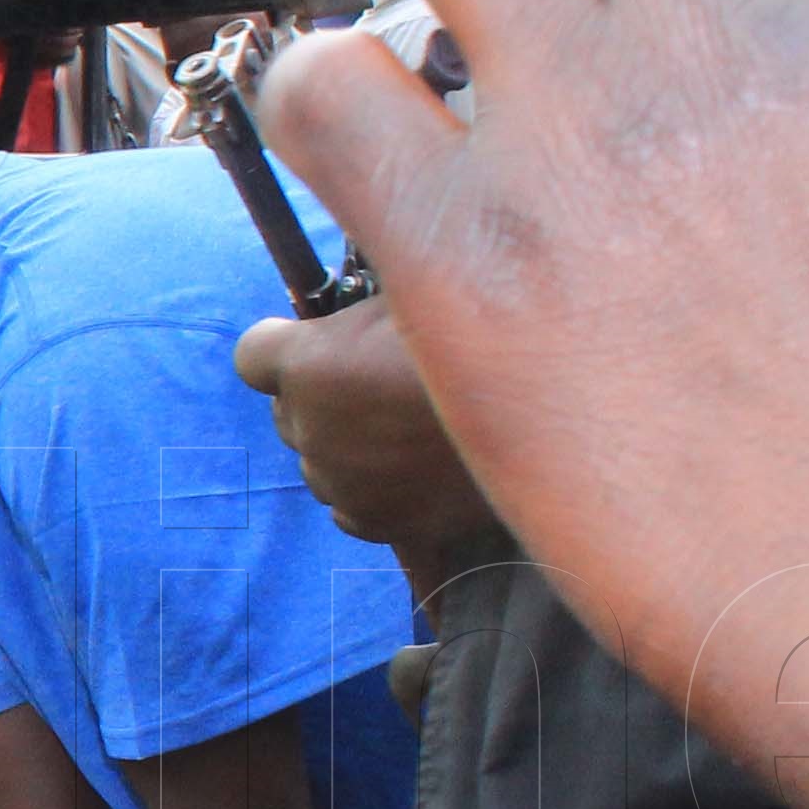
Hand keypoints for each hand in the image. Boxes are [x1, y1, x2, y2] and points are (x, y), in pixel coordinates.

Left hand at [226, 294, 501, 572]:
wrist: (555, 411)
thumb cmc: (488, 331)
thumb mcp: (421, 292)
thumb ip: (377, 305)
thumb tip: (376, 284)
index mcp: (307, 365)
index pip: (254, 356)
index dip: (283, 345)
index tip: (310, 339)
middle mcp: (311, 430)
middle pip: (290, 411)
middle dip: (322, 397)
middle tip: (379, 381)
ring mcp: (343, 484)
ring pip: (323, 464)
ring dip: (350, 447)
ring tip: (409, 429)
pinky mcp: (382, 524)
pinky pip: (352, 511)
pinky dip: (373, 494)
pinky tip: (411, 474)